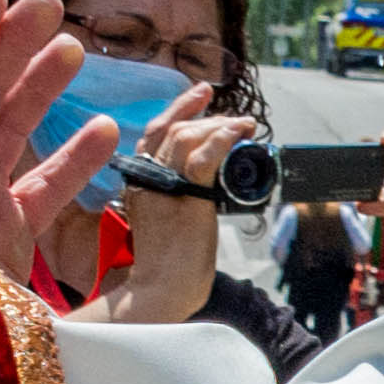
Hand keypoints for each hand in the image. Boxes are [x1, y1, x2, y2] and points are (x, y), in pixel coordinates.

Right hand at [101, 107, 254, 320]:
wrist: (160, 290)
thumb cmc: (166, 265)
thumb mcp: (163, 221)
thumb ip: (174, 197)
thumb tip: (205, 184)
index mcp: (137, 180)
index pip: (154, 131)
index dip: (179, 109)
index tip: (201, 93)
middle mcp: (145, 177)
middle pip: (175, 130)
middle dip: (210, 118)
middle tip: (237, 122)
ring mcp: (163, 185)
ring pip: (189, 137)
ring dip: (221, 126)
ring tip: (245, 127)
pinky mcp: (185, 197)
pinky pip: (205, 156)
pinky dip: (223, 139)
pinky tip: (239, 134)